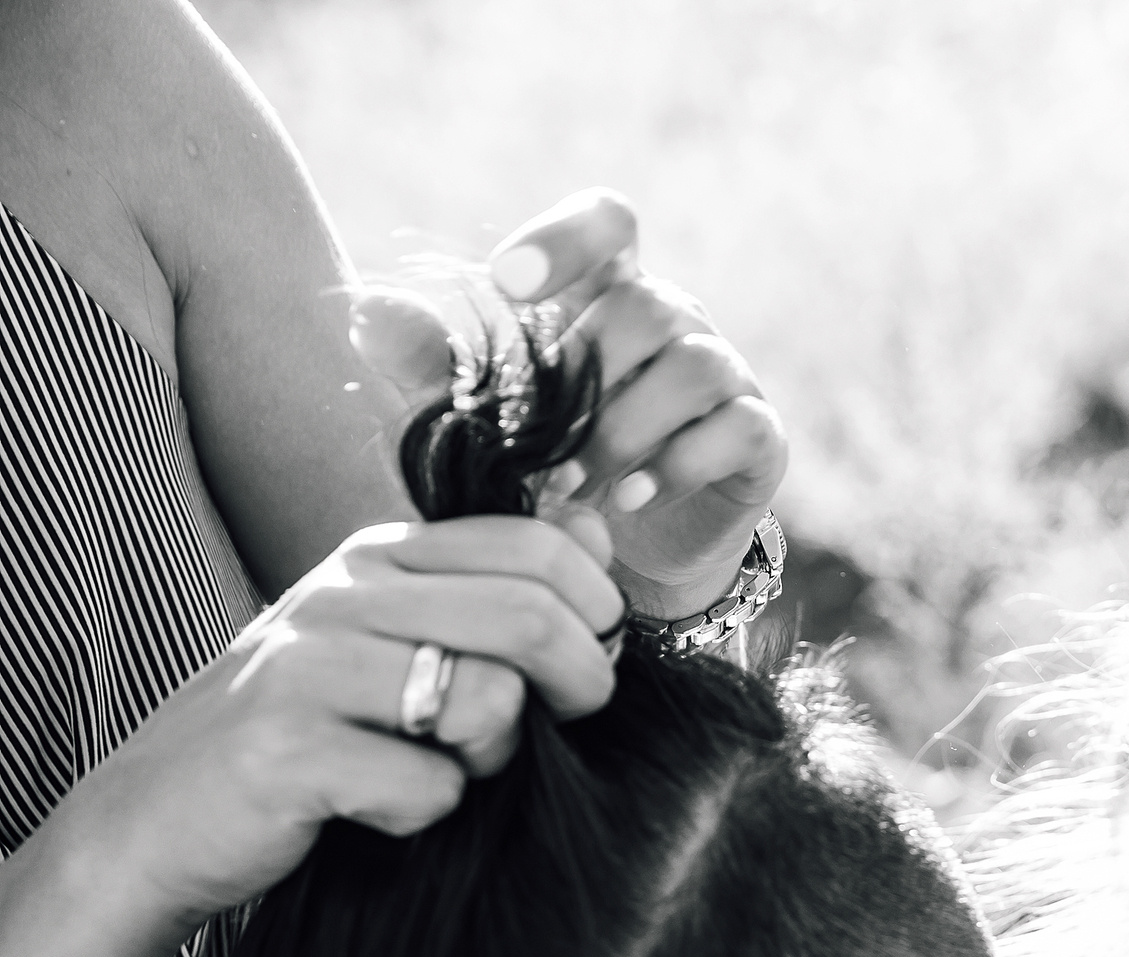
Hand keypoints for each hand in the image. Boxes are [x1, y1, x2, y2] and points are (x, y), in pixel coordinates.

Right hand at [69, 514, 619, 929]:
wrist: (158, 818)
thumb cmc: (303, 732)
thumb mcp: (396, 641)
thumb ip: (496, 584)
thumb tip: (595, 529)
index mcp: (379, 558)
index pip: (538, 548)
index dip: (597, 614)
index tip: (593, 664)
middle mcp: (342, 594)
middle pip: (530, 617)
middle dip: (581, 685)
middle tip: (562, 728)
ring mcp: (308, 667)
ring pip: (490, 703)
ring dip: (492, 760)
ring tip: (438, 768)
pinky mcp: (288, 751)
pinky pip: (430, 787)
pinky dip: (423, 813)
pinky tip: (370, 807)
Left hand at [350, 188, 787, 620]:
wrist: (623, 560)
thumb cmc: (546, 469)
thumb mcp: (478, 422)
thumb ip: (428, 367)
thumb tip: (366, 310)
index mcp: (608, 292)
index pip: (609, 222)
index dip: (567, 237)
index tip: (509, 284)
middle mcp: (676, 320)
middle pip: (645, 306)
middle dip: (585, 380)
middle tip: (539, 452)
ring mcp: (726, 376)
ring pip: (693, 365)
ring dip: (625, 429)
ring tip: (576, 487)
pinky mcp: (759, 438)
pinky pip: (737, 429)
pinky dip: (676, 465)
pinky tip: (626, 501)